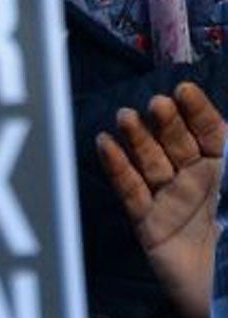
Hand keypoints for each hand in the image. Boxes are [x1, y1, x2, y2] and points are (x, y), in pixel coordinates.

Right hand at [96, 82, 224, 317]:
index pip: (211, 131)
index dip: (197, 110)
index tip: (183, 90)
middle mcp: (200, 182)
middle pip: (177, 142)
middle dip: (166, 122)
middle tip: (155, 105)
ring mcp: (173, 203)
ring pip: (150, 162)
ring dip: (137, 139)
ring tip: (125, 118)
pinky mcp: (151, 227)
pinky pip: (130, 192)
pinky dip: (116, 168)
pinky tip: (105, 145)